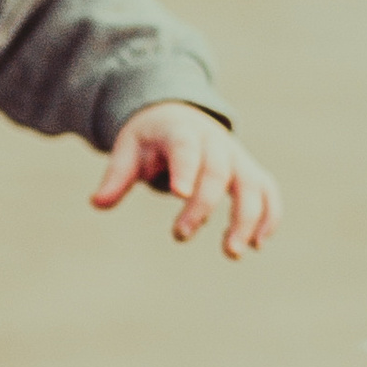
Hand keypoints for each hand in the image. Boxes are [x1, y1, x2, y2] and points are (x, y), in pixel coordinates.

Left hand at [91, 102, 278, 259]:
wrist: (179, 113)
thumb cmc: (150, 138)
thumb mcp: (128, 149)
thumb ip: (117, 176)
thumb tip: (97, 202)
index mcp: (181, 132)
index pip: (186, 149)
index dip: (185, 170)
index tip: (179, 194)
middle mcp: (215, 142)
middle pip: (217, 172)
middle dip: (202, 206)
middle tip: (179, 236)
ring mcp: (237, 156)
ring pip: (252, 184)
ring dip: (247, 219)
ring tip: (232, 253)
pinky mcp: (250, 171)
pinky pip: (268, 191)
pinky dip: (269, 216)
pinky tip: (257, 244)